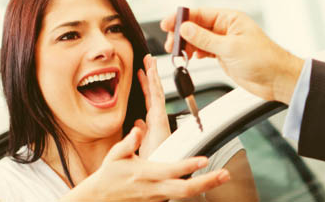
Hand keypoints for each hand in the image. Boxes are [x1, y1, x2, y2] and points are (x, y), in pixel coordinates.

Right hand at [61, 127, 230, 201]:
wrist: (99, 199)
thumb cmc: (109, 176)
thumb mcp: (115, 156)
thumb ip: (128, 143)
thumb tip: (137, 129)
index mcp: (146, 173)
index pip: (172, 169)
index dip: (189, 165)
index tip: (204, 159)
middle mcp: (155, 188)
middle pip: (185, 190)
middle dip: (207, 182)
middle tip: (224, 174)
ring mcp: (158, 197)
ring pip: (185, 195)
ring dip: (205, 186)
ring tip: (222, 176)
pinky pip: (178, 197)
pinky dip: (194, 191)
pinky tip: (208, 183)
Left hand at [135, 54, 169, 157]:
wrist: (157, 173)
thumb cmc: (151, 162)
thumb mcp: (140, 144)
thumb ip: (139, 131)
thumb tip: (137, 122)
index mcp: (152, 123)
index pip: (148, 99)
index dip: (145, 85)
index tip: (141, 72)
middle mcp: (157, 118)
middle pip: (153, 92)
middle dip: (151, 75)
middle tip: (148, 60)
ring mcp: (159, 118)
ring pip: (156, 91)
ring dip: (153, 74)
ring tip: (150, 60)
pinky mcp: (160, 119)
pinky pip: (157, 97)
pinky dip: (154, 83)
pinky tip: (150, 72)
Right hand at [161, 8, 303, 103]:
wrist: (278, 80)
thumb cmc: (264, 60)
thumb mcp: (231, 48)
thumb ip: (206, 39)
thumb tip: (186, 29)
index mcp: (230, 19)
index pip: (200, 14)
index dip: (181, 19)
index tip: (167, 25)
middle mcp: (226, 29)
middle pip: (196, 27)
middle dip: (181, 35)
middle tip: (171, 45)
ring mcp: (225, 43)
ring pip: (198, 40)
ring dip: (186, 46)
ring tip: (178, 55)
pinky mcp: (224, 56)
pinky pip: (204, 51)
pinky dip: (194, 54)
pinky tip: (190, 58)